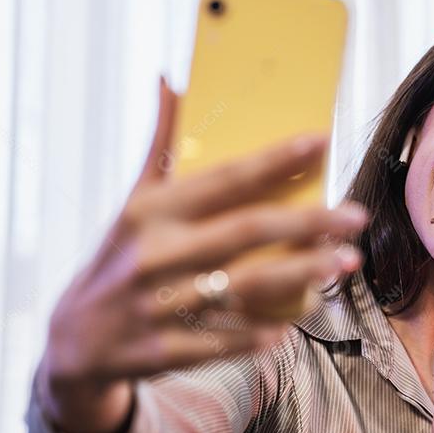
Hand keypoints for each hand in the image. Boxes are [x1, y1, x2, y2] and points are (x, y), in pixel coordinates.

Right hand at [41, 76, 368, 432]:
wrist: (76, 338)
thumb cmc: (122, 257)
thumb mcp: (134, 201)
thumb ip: (161, 146)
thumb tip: (172, 82)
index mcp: (151, 211)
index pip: (224, 178)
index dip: (275, 160)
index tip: (322, 141)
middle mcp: (156, 254)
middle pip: (247, 232)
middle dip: (309, 223)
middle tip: (357, 217)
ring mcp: (160, 305)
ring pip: (245, 287)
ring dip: (302, 274)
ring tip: (347, 261)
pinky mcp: (164, 351)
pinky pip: (224, 341)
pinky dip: (261, 333)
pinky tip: (296, 322)